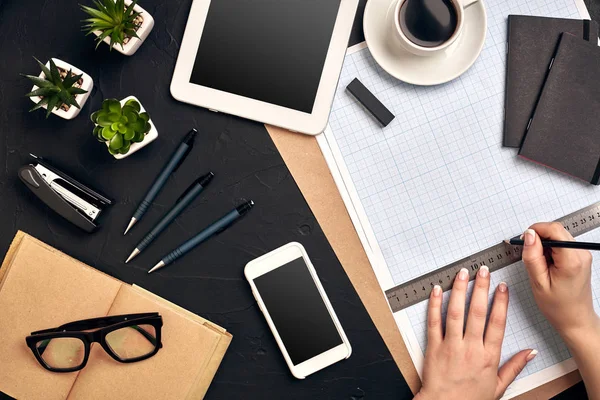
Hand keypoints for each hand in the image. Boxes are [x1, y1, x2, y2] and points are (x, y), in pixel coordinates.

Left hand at [415, 267, 535, 399]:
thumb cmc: (471, 399)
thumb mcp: (498, 386)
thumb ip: (514, 366)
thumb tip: (530, 352)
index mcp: (488, 356)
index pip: (497, 323)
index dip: (500, 303)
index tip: (502, 287)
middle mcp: (470, 348)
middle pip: (477, 312)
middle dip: (481, 288)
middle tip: (483, 270)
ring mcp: (451, 346)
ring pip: (456, 313)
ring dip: (459, 291)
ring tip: (462, 273)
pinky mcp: (433, 347)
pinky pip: (434, 322)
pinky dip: (434, 305)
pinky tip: (436, 290)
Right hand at [521, 223, 598, 338]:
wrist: (575, 319)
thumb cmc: (558, 306)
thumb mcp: (538, 282)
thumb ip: (532, 256)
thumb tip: (528, 235)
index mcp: (571, 260)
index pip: (553, 229)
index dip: (535, 230)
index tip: (523, 241)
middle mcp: (581, 254)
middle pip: (556, 230)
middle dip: (538, 238)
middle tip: (529, 256)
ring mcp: (583, 254)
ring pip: (558, 235)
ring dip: (544, 245)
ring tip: (540, 264)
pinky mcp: (580, 256)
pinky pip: (561, 243)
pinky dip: (550, 249)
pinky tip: (547, 264)